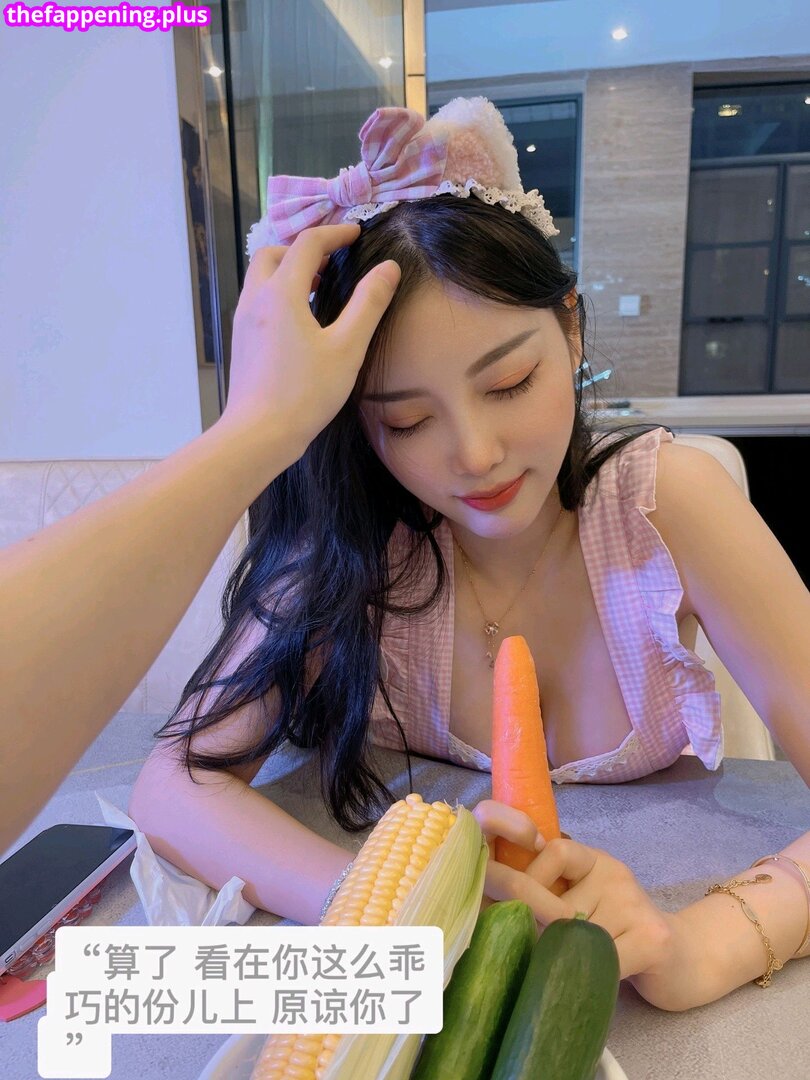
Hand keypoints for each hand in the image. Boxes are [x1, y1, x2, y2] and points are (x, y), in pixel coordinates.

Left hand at [221, 223, 399, 459]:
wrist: (258, 434)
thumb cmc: (305, 393)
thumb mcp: (347, 348)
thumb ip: (368, 304)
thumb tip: (388, 268)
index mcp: (281, 293)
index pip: (307, 244)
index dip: (334, 233)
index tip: (356, 234)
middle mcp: (255, 299)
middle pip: (273, 253)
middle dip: (303, 248)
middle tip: (332, 260)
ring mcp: (243, 321)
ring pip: (261, 277)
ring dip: (288, 270)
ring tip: (318, 286)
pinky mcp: (241, 342)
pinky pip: (257, 300)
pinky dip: (278, 292)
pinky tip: (300, 318)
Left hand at [472, 800, 676, 980]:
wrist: (685, 961)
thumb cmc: (619, 937)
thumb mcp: (579, 908)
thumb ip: (543, 900)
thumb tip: (483, 908)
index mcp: (591, 860)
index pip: (554, 848)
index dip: (521, 869)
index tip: (495, 892)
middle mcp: (612, 872)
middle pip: (551, 900)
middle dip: (524, 924)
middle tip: (506, 943)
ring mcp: (633, 901)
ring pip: (572, 935)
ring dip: (558, 959)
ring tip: (562, 968)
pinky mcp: (652, 937)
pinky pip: (599, 960)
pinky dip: (587, 976)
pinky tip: (592, 980)